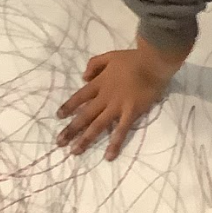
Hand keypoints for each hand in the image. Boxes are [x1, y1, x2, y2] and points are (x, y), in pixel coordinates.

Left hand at [57, 47, 171, 158]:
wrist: (152, 62)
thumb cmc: (132, 59)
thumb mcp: (109, 56)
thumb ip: (94, 64)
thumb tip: (83, 77)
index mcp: (100, 83)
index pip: (80, 96)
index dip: (69, 106)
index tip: (58, 117)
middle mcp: (105, 97)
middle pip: (85, 115)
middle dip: (71, 129)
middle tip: (59, 143)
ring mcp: (117, 106)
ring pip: (98, 125)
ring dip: (86, 139)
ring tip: (75, 152)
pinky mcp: (131, 113)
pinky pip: (121, 131)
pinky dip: (115, 144)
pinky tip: (108, 156)